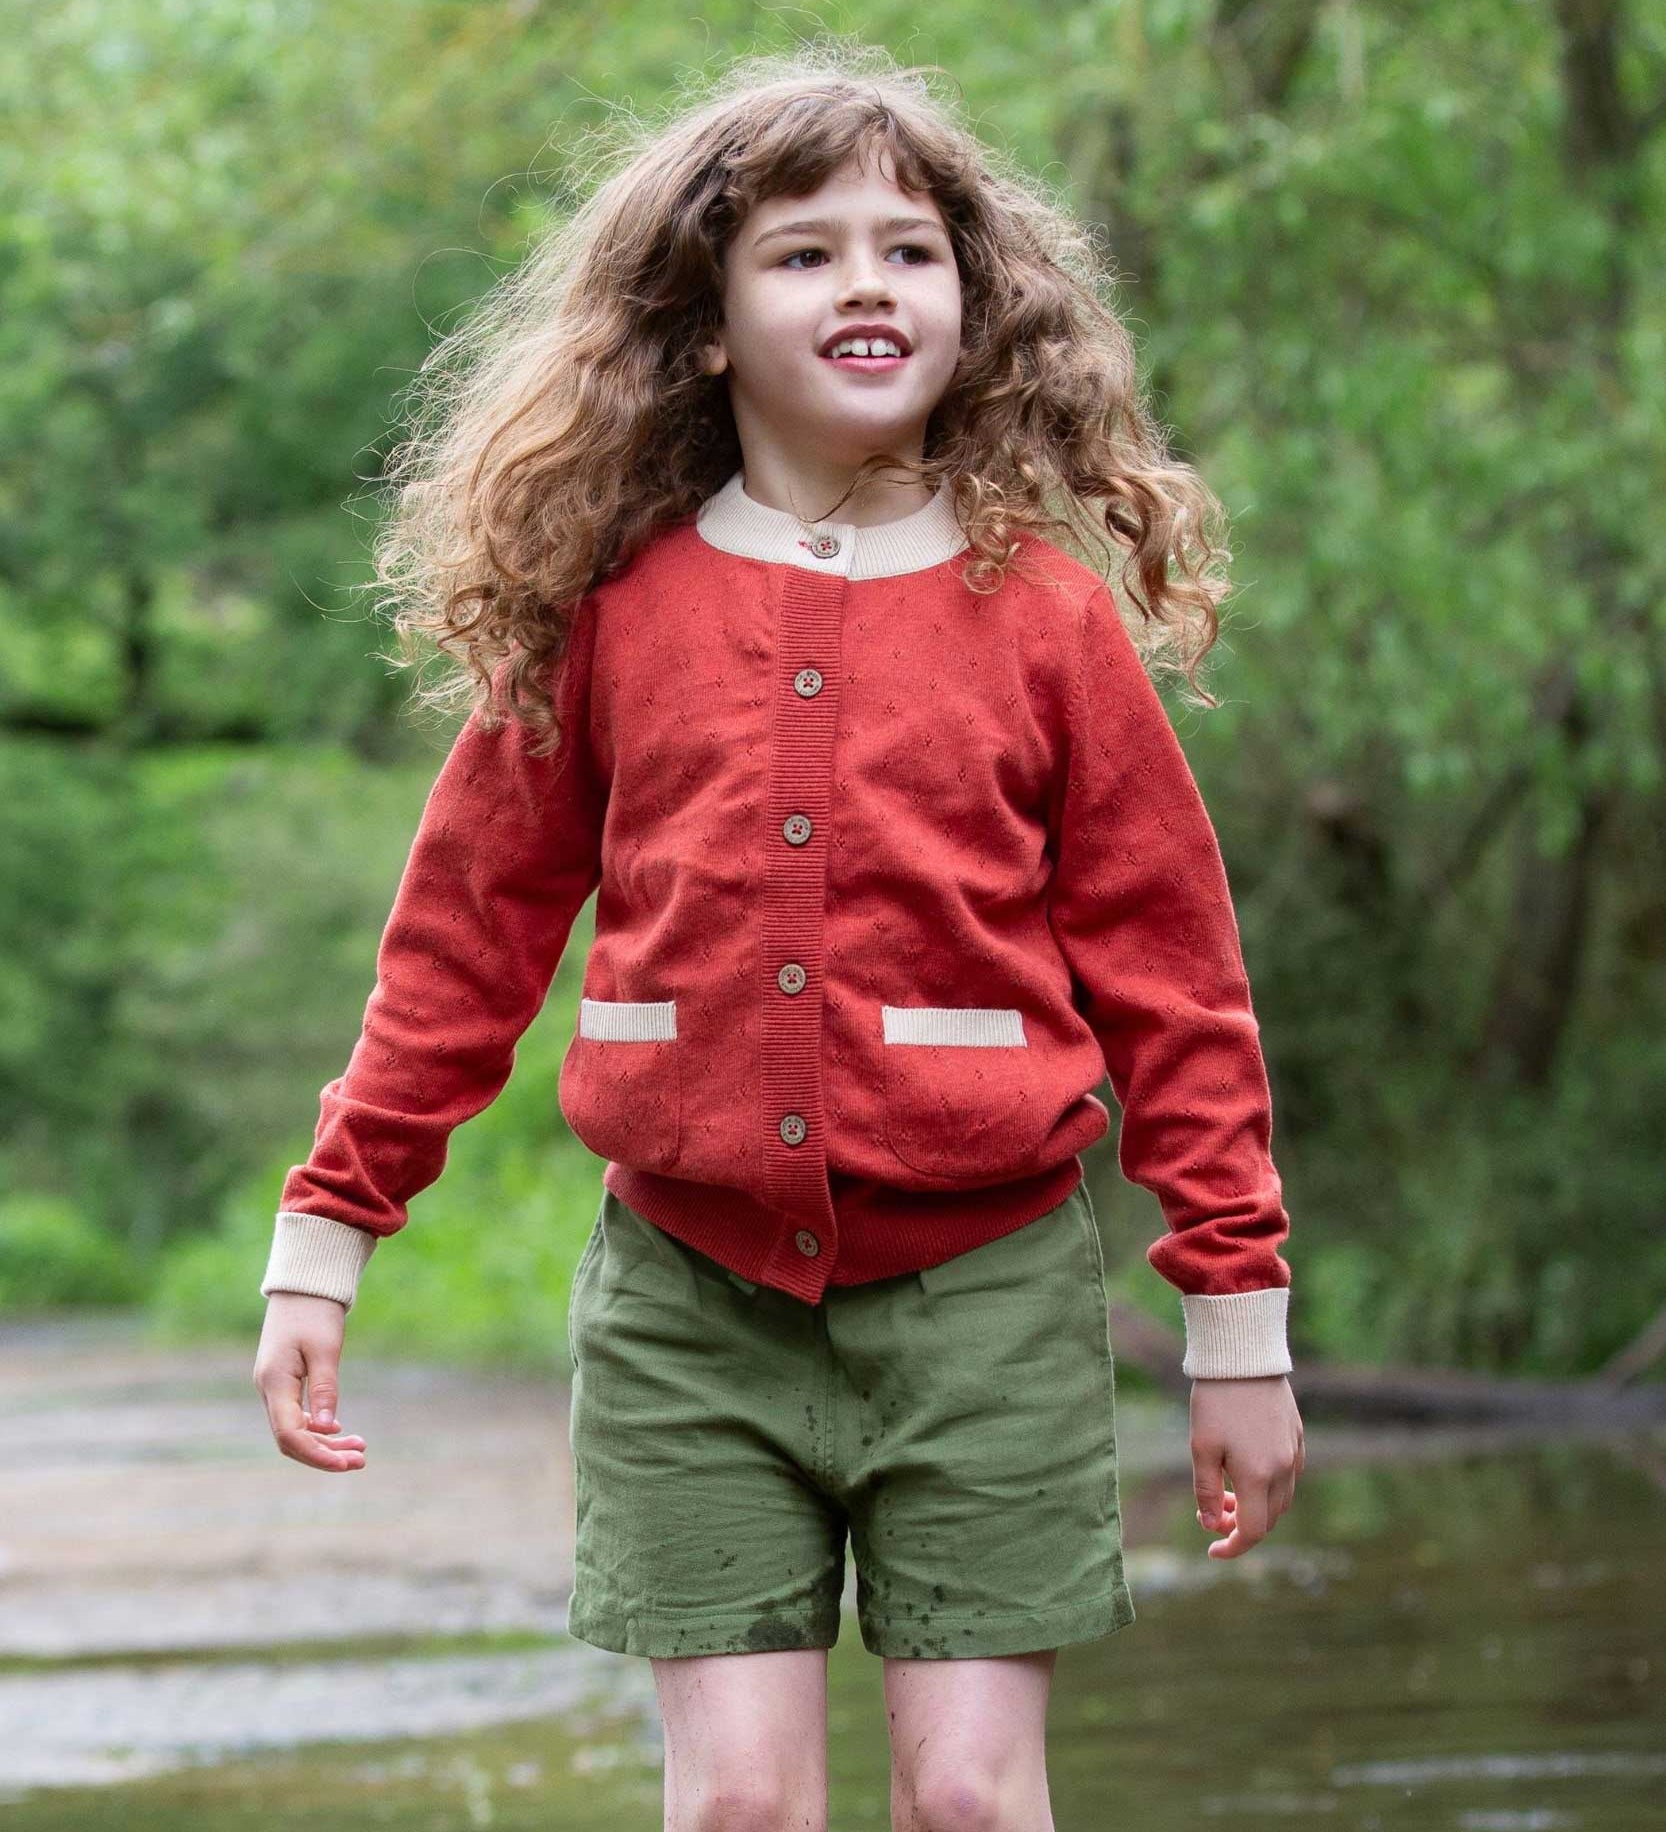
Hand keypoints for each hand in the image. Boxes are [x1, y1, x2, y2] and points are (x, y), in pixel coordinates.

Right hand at [253, 1292, 367, 1472]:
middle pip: (292, 1439)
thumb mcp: (325, 1349)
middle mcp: (269, 1389)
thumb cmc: (315, 1312)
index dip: (317, 1455)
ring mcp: (274, 1387)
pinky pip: (296, 1415)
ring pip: (295, 1429)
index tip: (347, 1463)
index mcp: (274, 1383)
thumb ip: (325, 1389)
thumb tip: (327, 1430)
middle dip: (325, 1454)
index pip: (290, 1435)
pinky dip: (318, 1426)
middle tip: (361, 1460)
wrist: (303, 1285)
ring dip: (325, 1442)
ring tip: (359, 1450)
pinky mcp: (283, 1382)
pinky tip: (340, 1430)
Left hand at [1189, 1374, 1302, 1558]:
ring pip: (1281, 1498)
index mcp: (1258, 1475)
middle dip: (1241, 1524)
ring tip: (1225, 1489)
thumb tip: (1210, 1524)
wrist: (1243, 1355)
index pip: (1253, 1531)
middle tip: (1211, 1511)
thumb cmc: (1215, 1400)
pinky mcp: (1296, 1435)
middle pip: (1269, 1518)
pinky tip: (1245, 1468)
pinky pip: (1288, 1474)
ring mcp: (1294, 1451)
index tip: (1212, 1550)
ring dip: (1256, 1505)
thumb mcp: (1201, 1446)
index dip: (1233, 1547)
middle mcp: (1283, 1468)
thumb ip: (1206, 1491)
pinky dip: (1269, 1485)